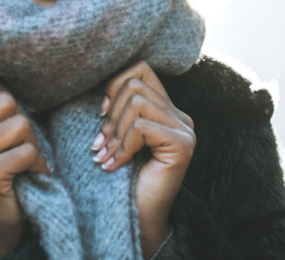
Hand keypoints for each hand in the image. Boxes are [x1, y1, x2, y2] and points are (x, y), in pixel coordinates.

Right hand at [0, 78, 49, 259]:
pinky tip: (25, 177)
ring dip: (31, 145)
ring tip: (20, 163)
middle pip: (7, 102)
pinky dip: (36, 165)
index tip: (0, 132)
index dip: (4, 107)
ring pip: (21, 124)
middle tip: (15, 149)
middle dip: (21, 125)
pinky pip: (28, 151)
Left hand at [91, 62, 194, 257]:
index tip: (100, 115)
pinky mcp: (183, 144)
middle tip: (99, 145)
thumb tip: (100, 83)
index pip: (140, 69)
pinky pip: (142, 126)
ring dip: (114, 132)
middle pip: (135, 85)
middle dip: (109, 115)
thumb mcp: (117, 134)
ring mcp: (185, 129)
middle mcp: (180, 115)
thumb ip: (118, 107)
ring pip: (136, 102)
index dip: (114, 85)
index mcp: (166, 109)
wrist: (138, 215)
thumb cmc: (123, 176)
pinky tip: (115, 165)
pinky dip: (123, 146)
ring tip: (105, 155)